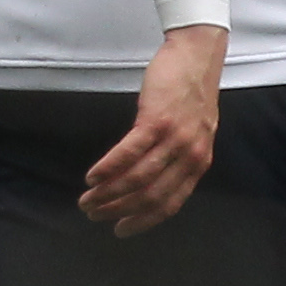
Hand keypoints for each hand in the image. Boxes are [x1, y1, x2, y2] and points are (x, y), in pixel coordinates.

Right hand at [79, 23, 224, 233]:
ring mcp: (174, 139)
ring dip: (108, 193)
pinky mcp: (157, 120)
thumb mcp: (194, 132)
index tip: (120, 230)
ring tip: (87, 199)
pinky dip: (107, 168)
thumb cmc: (191, 92)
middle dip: (118, 210)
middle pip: (150, 196)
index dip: (143, 221)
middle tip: (94, 213)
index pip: (169, 204)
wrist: (197, 56)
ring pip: (138, 178)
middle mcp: (189, 156)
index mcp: (198, 163)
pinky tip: (92, 177)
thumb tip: (150, 183)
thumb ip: (178, 158)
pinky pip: (129, 152)